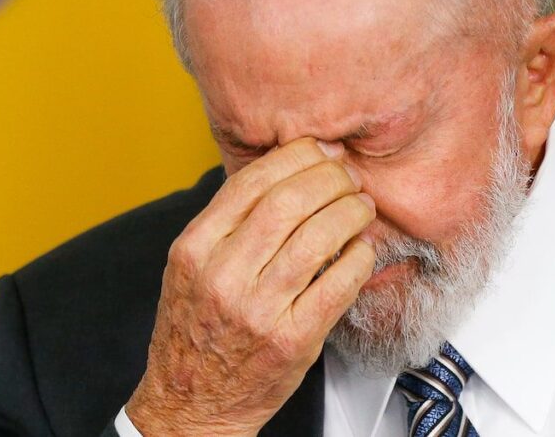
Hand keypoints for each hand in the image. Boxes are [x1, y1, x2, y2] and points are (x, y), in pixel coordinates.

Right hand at [126, 138, 375, 435]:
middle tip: (349, 177)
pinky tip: (363, 249)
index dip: (296, 157)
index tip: (321, 151)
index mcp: (195, 250)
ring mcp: (258, 310)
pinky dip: (360, 256)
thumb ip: (231, 221)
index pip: (251, 182)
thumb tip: (290, 169)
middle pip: (290, 201)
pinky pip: (340, 282)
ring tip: (361, 208)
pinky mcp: (293, 338)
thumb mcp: (193, 267)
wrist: (191, 404)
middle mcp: (223, 276)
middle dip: (331, 178)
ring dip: (351, 212)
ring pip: (319, 236)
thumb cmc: (198, 331)